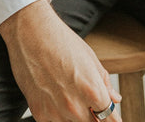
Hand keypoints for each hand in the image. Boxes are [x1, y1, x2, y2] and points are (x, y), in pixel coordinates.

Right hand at [0, 0, 121, 121]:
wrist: (30, 32)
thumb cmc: (60, 40)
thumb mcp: (90, 57)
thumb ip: (104, 83)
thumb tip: (114, 99)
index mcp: (92, 91)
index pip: (110, 119)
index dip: (112, 118)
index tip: (112, 118)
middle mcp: (75, 106)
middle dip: (93, 114)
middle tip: (85, 96)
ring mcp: (56, 112)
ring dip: (74, 115)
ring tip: (65, 90)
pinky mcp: (39, 114)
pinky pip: (54, 121)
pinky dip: (56, 113)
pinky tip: (53, 93)